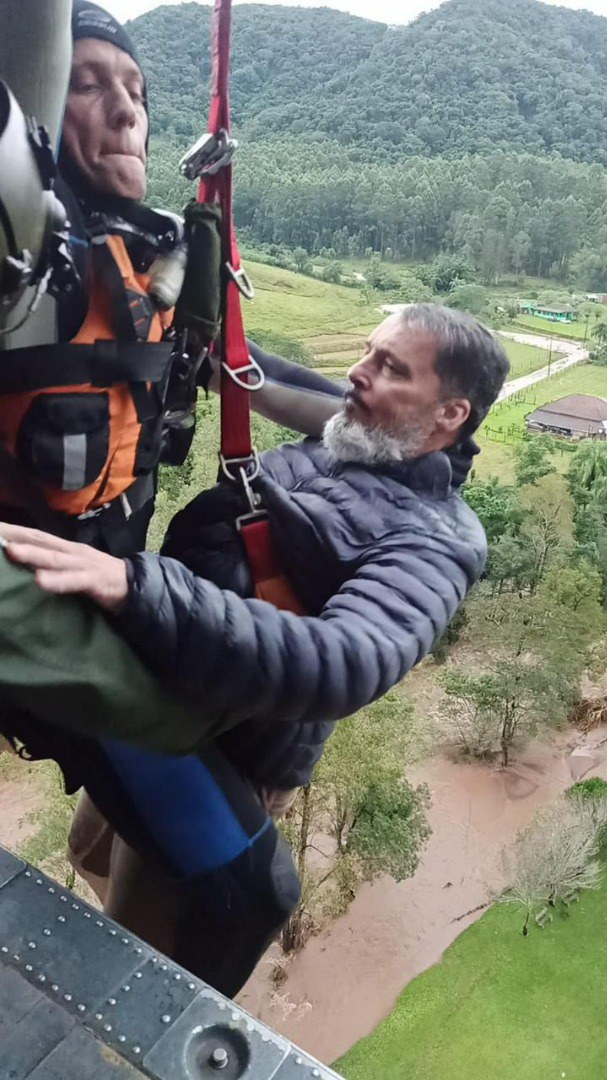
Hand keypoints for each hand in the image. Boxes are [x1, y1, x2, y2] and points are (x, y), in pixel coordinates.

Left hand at [0, 523, 127, 614]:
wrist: (135, 586)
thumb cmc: (99, 577)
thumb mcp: (73, 567)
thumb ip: (53, 564)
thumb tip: (24, 560)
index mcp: (66, 548)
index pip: (36, 536)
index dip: (14, 531)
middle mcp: (72, 551)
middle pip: (41, 541)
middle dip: (16, 536)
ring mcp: (84, 564)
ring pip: (55, 558)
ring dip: (33, 554)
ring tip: (12, 551)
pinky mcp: (95, 580)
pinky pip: (74, 580)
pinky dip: (57, 581)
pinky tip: (41, 581)